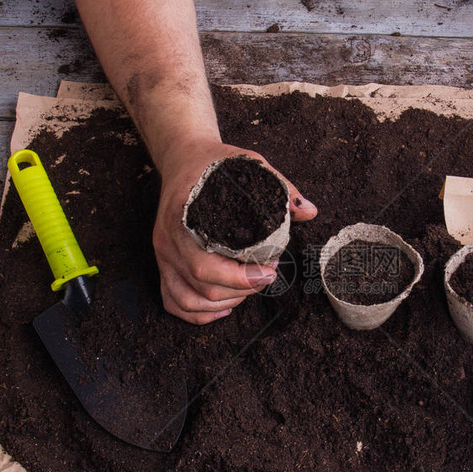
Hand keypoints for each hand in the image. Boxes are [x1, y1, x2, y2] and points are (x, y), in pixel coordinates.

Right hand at [152, 139, 316, 323]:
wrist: (182, 158)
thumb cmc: (214, 164)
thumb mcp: (248, 165)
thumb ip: (280, 188)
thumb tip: (309, 211)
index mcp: (183, 216)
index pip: (205, 266)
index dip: (240, 279)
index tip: (268, 272)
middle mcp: (168, 239)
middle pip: (201, 286)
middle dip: (240, 290)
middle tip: (266, 276)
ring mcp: (163, 254)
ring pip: (187, 299)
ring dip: (222, 303)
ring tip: (248, 291)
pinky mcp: (164, 262)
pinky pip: (172, 300)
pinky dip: (196, 313)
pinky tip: (223, 307)